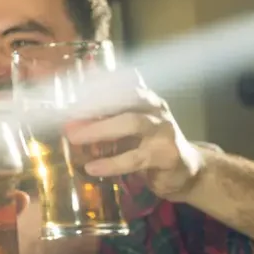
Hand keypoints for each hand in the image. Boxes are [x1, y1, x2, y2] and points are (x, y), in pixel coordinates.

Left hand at [62, 72, 205, 199]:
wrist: (186, 170)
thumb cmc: (148, 144)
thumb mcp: (127, 128)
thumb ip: (103, 120)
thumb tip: (69, 120)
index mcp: (144, 99)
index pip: (120, 83)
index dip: (96, 84)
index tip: (72, 89)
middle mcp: (155, 109)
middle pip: (125, 97)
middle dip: (94, 104)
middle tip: (68, 114)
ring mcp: (164, 130)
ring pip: (131, 122)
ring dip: (100, 129)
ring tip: (73, 137)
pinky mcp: (168, 155)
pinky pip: (136, 158)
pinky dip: (112, 163)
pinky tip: (92, 168)